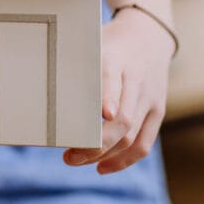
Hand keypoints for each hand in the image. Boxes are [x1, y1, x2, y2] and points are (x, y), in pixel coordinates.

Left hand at [63, 10, 174, 173]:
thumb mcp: (92, 43)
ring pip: (132, 136)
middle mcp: (136, 80)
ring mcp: (150, 98)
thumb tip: (46, 89)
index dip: (108, 98)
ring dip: (104, 155)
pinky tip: (102, 168)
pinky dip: (124, 160)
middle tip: (67, 155)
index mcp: (116, 58)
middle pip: (123, 119)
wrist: (149, 36)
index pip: (112, 79)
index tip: (102, 114)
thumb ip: (75, 64)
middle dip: (95, 143)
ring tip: (76, 160)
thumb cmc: (110, 44)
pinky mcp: (157, 112)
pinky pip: (144, 143)